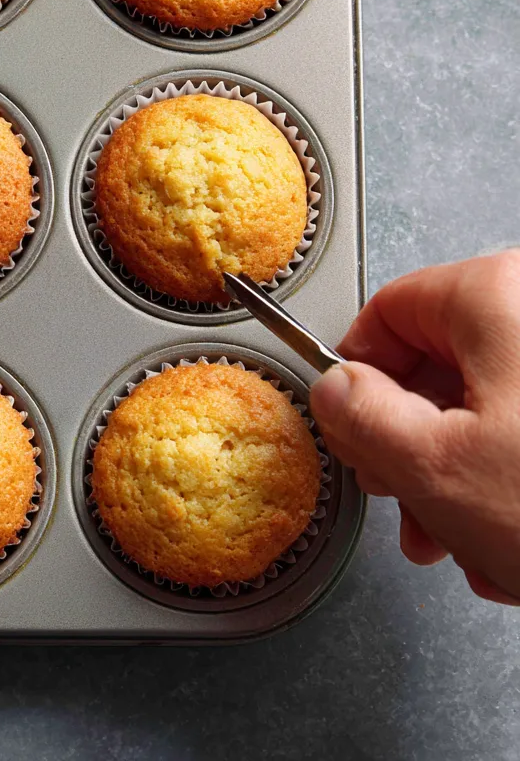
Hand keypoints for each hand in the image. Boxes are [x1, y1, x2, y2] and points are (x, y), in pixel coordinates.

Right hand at [311, 250, 519, 604]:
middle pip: (444, 362)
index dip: (354, 376)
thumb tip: (335, 390)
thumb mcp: (433, 467)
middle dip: (414, 446)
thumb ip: (358, 416)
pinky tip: (515, 540)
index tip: (349, 426)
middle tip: (406, 500)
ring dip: (463, 476)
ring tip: (465, 541)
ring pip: (497, 402)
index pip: (388, 311)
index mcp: (501, 296)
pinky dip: (519, 477)